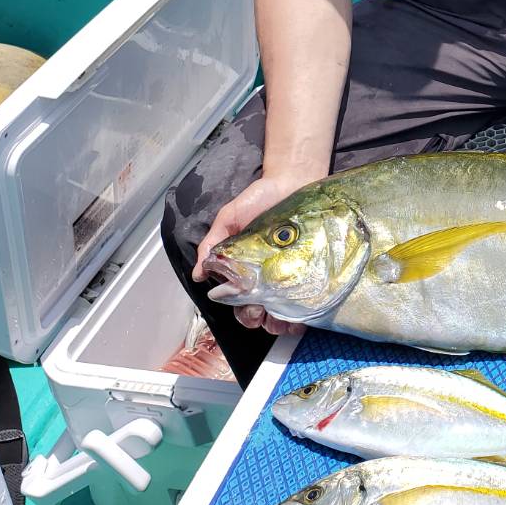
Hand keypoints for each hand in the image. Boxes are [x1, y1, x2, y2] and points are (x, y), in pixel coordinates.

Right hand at [192, 172, 317, 336]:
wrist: (291, 181)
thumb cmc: (258, 199)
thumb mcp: (229, 218)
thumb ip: (212, 244)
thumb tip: (198, 274)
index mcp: (243, 270)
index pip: (239, 303)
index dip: (243, 312)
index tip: (251, 309)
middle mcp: (264, 278)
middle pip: (259, 314)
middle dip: (260, 320)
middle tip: (264, 312)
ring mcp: (287, 276)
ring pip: (281, 314)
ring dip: (281, 323)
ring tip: (285, 320)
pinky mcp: (307, 271)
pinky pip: (305, 301)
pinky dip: (302, 315)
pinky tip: (302, 315)